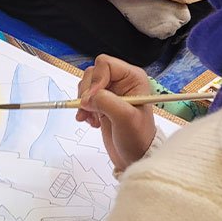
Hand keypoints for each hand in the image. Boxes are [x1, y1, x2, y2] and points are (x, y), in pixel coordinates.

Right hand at [76, 54, 156, 170]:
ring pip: (86, 86)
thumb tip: (87, 97)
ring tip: (92, 117)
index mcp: (133, 78)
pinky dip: (83, 110)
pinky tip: (91, 121)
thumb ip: (106, 102)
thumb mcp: (125, 118)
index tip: (94, 98)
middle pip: (92, 73)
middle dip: (87, 92)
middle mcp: (121, 82)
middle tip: (91, 109)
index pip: (105, 64)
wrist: (134, 156)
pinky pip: (84, 98)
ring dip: (83, 102)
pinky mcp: (101, 104)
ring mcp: (111, 93)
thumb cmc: (138, 138)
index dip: (96, 80)